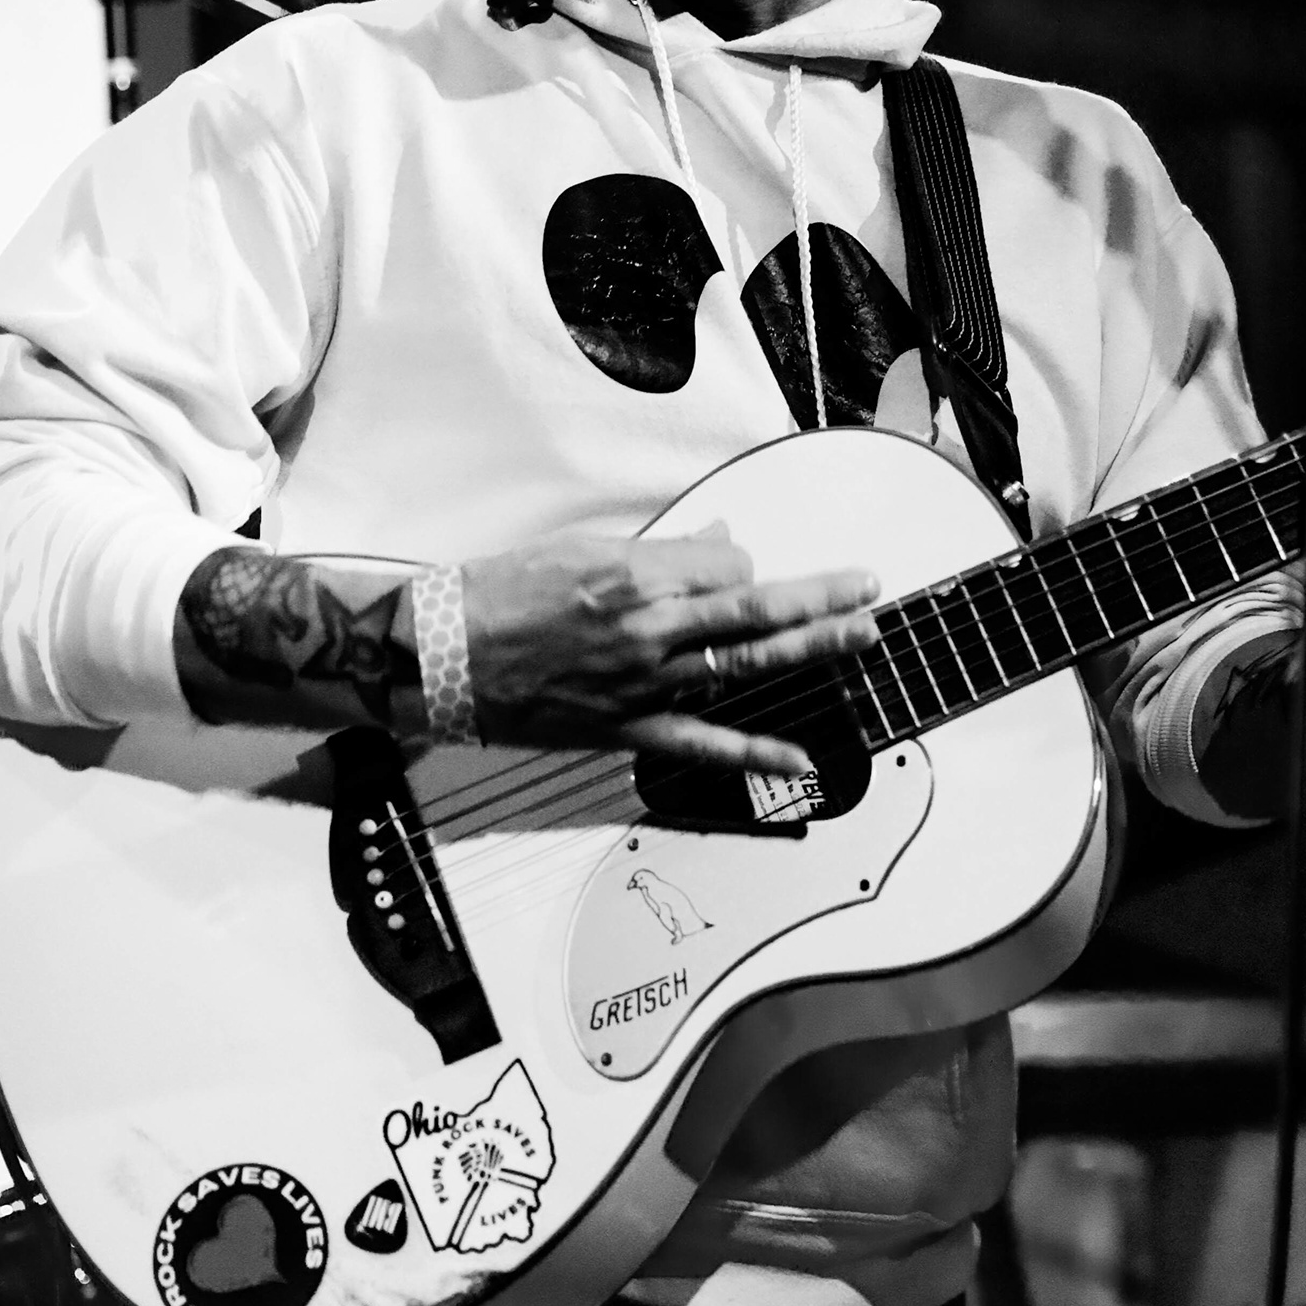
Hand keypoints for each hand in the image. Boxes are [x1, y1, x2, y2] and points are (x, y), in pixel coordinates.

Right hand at [462, 524, 880, 773]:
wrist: (438, 657)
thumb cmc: (496, 596)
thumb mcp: (577, 551)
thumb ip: (655, 553)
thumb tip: (714, 548)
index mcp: (634, 576)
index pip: (724, 567)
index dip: (742, 565)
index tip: (740, 569)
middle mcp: (649, 629)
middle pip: (755, 607)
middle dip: (818, 595)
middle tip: (867, 585)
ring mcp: (644, 684)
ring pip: (744, 664)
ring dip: (810, 649)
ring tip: (861, 635)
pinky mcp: (629, 729)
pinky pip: (704, 744)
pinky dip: (756, 753)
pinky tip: (802, 757)